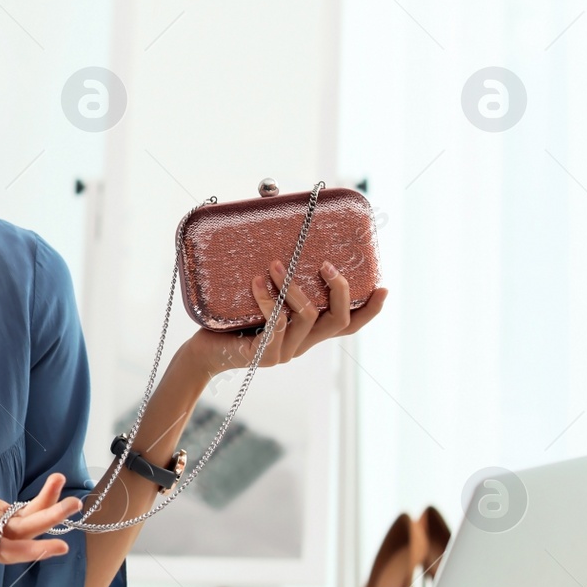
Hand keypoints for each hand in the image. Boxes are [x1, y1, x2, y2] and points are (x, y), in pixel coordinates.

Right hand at [0, 471, 82, 563]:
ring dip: (46, 507)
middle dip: (49, 520)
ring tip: (65, 486)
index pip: (6, 552)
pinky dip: (34, 500)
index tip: (57, 546)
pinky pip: (16, 510)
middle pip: (22, 534)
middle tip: (74, 504)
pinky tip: (51, 489)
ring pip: (23, 522)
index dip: (33, 550)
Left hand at [182, 260, 388, 377]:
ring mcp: (284, 352)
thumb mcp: (260, 299)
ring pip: (306, 318)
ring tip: (273, 264)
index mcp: (307, 333)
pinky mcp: (264, 354)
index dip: (369, 310)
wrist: (203, 352)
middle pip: (338, 322)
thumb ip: (278, 280)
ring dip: (292, 287)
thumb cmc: (230, 321)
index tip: (383, 287)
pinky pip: (275, 323)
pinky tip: (256, 282)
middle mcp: (301, 344)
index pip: (348, 326)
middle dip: (338, 290)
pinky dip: (267, 299)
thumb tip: (278, 232)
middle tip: (326, 264)